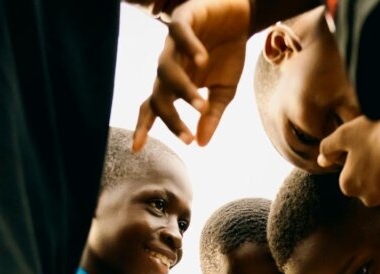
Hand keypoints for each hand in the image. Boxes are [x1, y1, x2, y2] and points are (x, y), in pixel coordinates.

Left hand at [134, 0, 250, 149]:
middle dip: (170, 118)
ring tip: (202, 106)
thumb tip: (201, 144)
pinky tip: (202, 60)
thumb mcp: (225, 90)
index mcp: (176, 84)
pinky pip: (179, 33)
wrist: (242, 18)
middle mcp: (170, 65)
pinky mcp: (184, 17)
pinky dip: (189, 47)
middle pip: (158, 95)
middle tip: (187, 138)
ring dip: (183, 90)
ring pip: (166, 69)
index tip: (137, 149)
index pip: (153, 107)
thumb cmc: (228, 53)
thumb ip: (211, 115)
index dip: (144, 126)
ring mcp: (174, 43)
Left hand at [317, 116, 379, 214]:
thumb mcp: (344, 134)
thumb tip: (321, 161)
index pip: (352, 179)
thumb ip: (328, 148)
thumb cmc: (375, 133)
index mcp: (349, 185)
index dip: (361, 165)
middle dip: (377, 179)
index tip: (371, 153)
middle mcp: (367, 199)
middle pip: (371, 190)